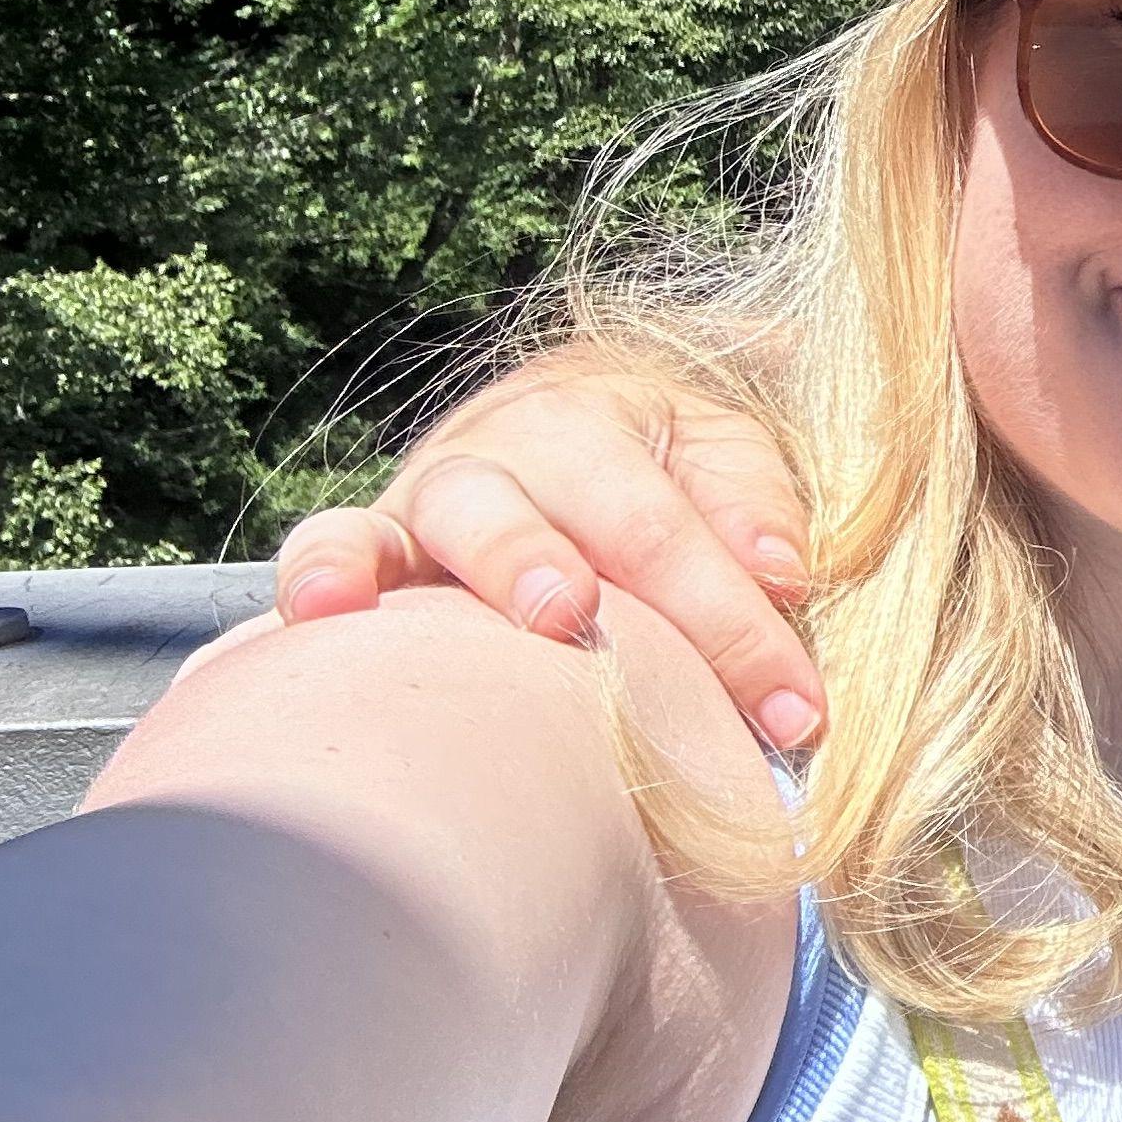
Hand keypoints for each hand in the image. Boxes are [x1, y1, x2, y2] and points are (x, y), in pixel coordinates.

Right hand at [269, 354, 820, 754]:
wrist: (546, 408)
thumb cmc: (654, 458)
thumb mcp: (718, 450)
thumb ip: (756, 504)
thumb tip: (784, 577)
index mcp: (615, 418)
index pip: (683, 527)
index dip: (742, 625)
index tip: (798, 713)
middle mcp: (523, 445)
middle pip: (586, 512)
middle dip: (638, 579)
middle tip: (642, 624)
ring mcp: (441, 490)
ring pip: (462, 512)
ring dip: (511, 560)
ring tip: (553, 613)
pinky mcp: (375, 539)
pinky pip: (331, 543)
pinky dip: (324, 573)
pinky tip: (324, 615)